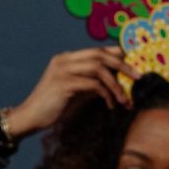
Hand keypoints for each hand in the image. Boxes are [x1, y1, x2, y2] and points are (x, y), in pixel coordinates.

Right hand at [5, 47, 139, 137]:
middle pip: (100, 55)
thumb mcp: (76, 92)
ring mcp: (63, 70)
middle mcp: (64, 60)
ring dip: (116, 84)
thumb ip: (92, 83)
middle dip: (123, 66)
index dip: (117, 55)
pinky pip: (93, 84)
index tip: (133, 65)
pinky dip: (105, 94)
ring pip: (99, 68)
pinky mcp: (64, 84)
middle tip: (138, 77)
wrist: (30, 117)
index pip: (97, 50)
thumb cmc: (54, 107)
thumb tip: (114, 83)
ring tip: (124, 99)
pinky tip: (110, 105)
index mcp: (67, 58)